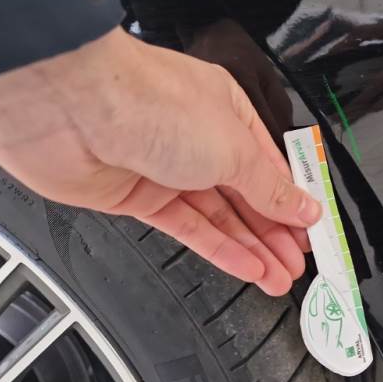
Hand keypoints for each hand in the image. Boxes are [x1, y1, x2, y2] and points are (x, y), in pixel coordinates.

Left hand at [0, 28, 319, 295]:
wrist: (70, 109)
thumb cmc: (152, 102)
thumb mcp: (233, 148)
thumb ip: (269, 187)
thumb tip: (303, 207)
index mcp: (228, 112)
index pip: (270, 165)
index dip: (292, 200)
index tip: (312, 230)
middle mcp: (198, 138)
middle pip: (246, 194)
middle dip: (275, 232)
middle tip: (299, 264)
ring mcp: (167, 169)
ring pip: (220, 217)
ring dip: (252, 248)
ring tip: (280, 278)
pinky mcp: (138, 197)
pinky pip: (188, 229)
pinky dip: (218, 250)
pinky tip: (245, 268)